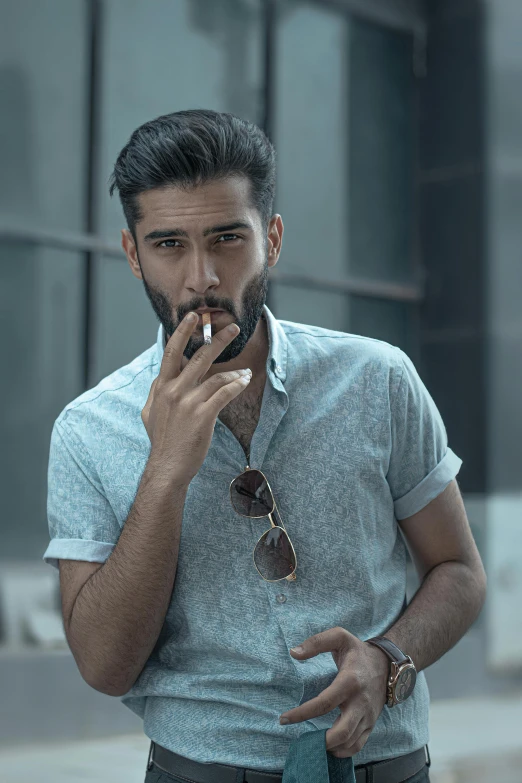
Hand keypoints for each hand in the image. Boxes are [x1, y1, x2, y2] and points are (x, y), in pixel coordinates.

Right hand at [142, 312, 251, 485]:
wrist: (167, 467)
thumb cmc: (162, 441)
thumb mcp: (150, 413)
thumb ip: (156, 393)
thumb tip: (160, 379)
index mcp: (161, 387)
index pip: (171, 352)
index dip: (182, 332)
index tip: (193, 317)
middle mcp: (173, 390)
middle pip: (198, 357)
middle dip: (217, 339)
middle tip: (233, 327)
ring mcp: (188, 402)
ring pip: (216, 376)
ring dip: (235, 371)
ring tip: (246, 370)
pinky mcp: (202, 415)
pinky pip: (225, 392)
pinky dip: (237, 384)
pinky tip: (244, 381)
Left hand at [279, 627, 388, 757]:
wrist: (387, 664)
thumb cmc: (358, 651)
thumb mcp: (339, 637)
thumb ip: (316, 642)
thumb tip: (294, 652)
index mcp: (350, 681)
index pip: (324, 703)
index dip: (302, 713)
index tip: (285, 719)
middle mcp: (360, 701)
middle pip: (342, 731)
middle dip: (321, 740)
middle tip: (304, 740)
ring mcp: (367, 715)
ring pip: (350, 741)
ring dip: (331, 747)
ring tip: (313, 743)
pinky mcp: (371, 723)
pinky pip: (359, 744)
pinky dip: (344, 751)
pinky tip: (330, 747)